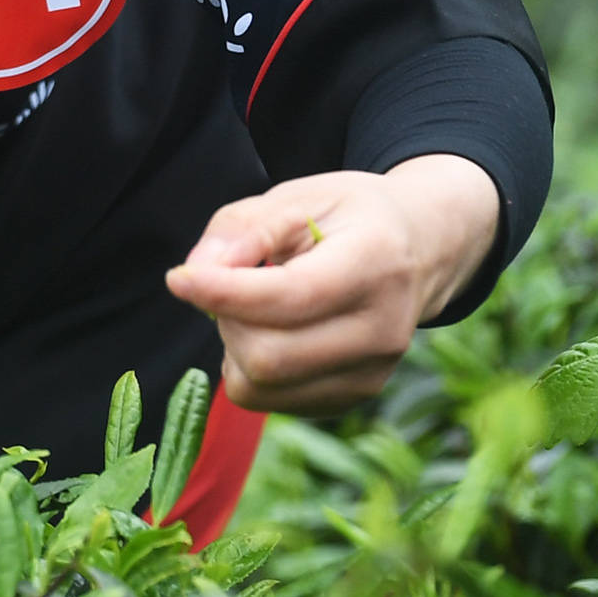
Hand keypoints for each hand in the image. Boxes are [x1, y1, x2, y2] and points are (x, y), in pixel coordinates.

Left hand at [162, 155, 500, 417]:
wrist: (418, 250)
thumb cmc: (347, 218)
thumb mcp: (298, 196)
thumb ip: (243, 228)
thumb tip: (198, 271)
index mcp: (375, 263)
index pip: (290, 297)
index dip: (224, 292)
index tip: (178, 279)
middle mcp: (383, 329)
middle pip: (269, 356)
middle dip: (227, 319)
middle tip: (230, 284)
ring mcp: (373, 372)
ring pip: (263, 385)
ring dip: (234, 345)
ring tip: (253, 307)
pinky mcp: (352, 398)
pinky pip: (271, 400)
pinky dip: (248, 368)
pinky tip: (270, 331)